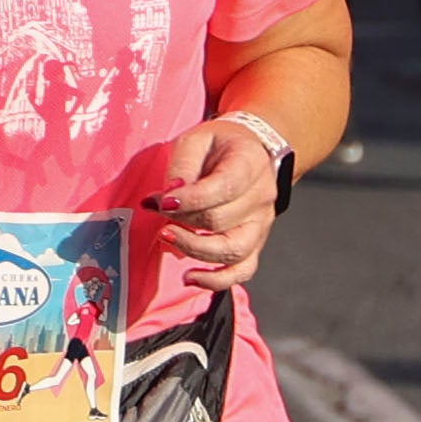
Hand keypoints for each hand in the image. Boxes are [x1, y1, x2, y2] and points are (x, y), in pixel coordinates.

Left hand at [146, 116, 281, 284]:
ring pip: (232, 251)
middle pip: (220, 221)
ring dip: (194, 250)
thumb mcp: (195, 140)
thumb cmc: (218, 146)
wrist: (249, 153)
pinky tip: (190, 277)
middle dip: (182, 220)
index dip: (189, 200)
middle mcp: (262, 197)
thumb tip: (168, 198)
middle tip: (158, 211)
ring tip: (167, 237)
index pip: (223, 188)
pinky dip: (216, 281)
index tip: (161, 201)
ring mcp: (261, 224)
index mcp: (250, 164)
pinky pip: (242, 271)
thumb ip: (181, 167)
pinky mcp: (255, 244)